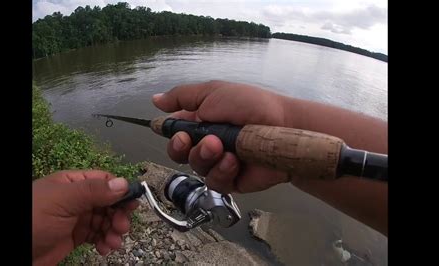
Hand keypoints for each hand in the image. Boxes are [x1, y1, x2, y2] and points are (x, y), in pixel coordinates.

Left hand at [32, 170, 138, 264]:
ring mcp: (76, 218)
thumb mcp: (63, 200)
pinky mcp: (74, 237)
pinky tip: (105, 248)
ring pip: (105, 220)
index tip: (132, 203)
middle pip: (108, 202)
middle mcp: (76, 199)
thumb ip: (93, 191)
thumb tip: (123, 183)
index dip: (120, 191)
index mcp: (72, 183)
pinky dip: (105, 241)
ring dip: (113, 230)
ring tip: (113, 242)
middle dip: (118, 214)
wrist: (14, 253)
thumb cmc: (32, 220)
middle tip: (122, 227)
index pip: (104, 181)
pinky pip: (97, 235)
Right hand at [152, 80, 290, 193]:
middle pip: (179, 154)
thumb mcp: (213, 92)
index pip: (175, 132)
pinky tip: (234, 161)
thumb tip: (155, 100)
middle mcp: (208, 143)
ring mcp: (220, 162)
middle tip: (190, 140)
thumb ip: (182, 97)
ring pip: (195, 168)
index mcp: (201, 122)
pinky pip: (215, 182)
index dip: (170, 134)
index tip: (168, 130)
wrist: (283, 126)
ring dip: (204, 157)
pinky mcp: (232, 179)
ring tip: (221, 146)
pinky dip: (221, 171)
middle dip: (181, 148)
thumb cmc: (251, 105)